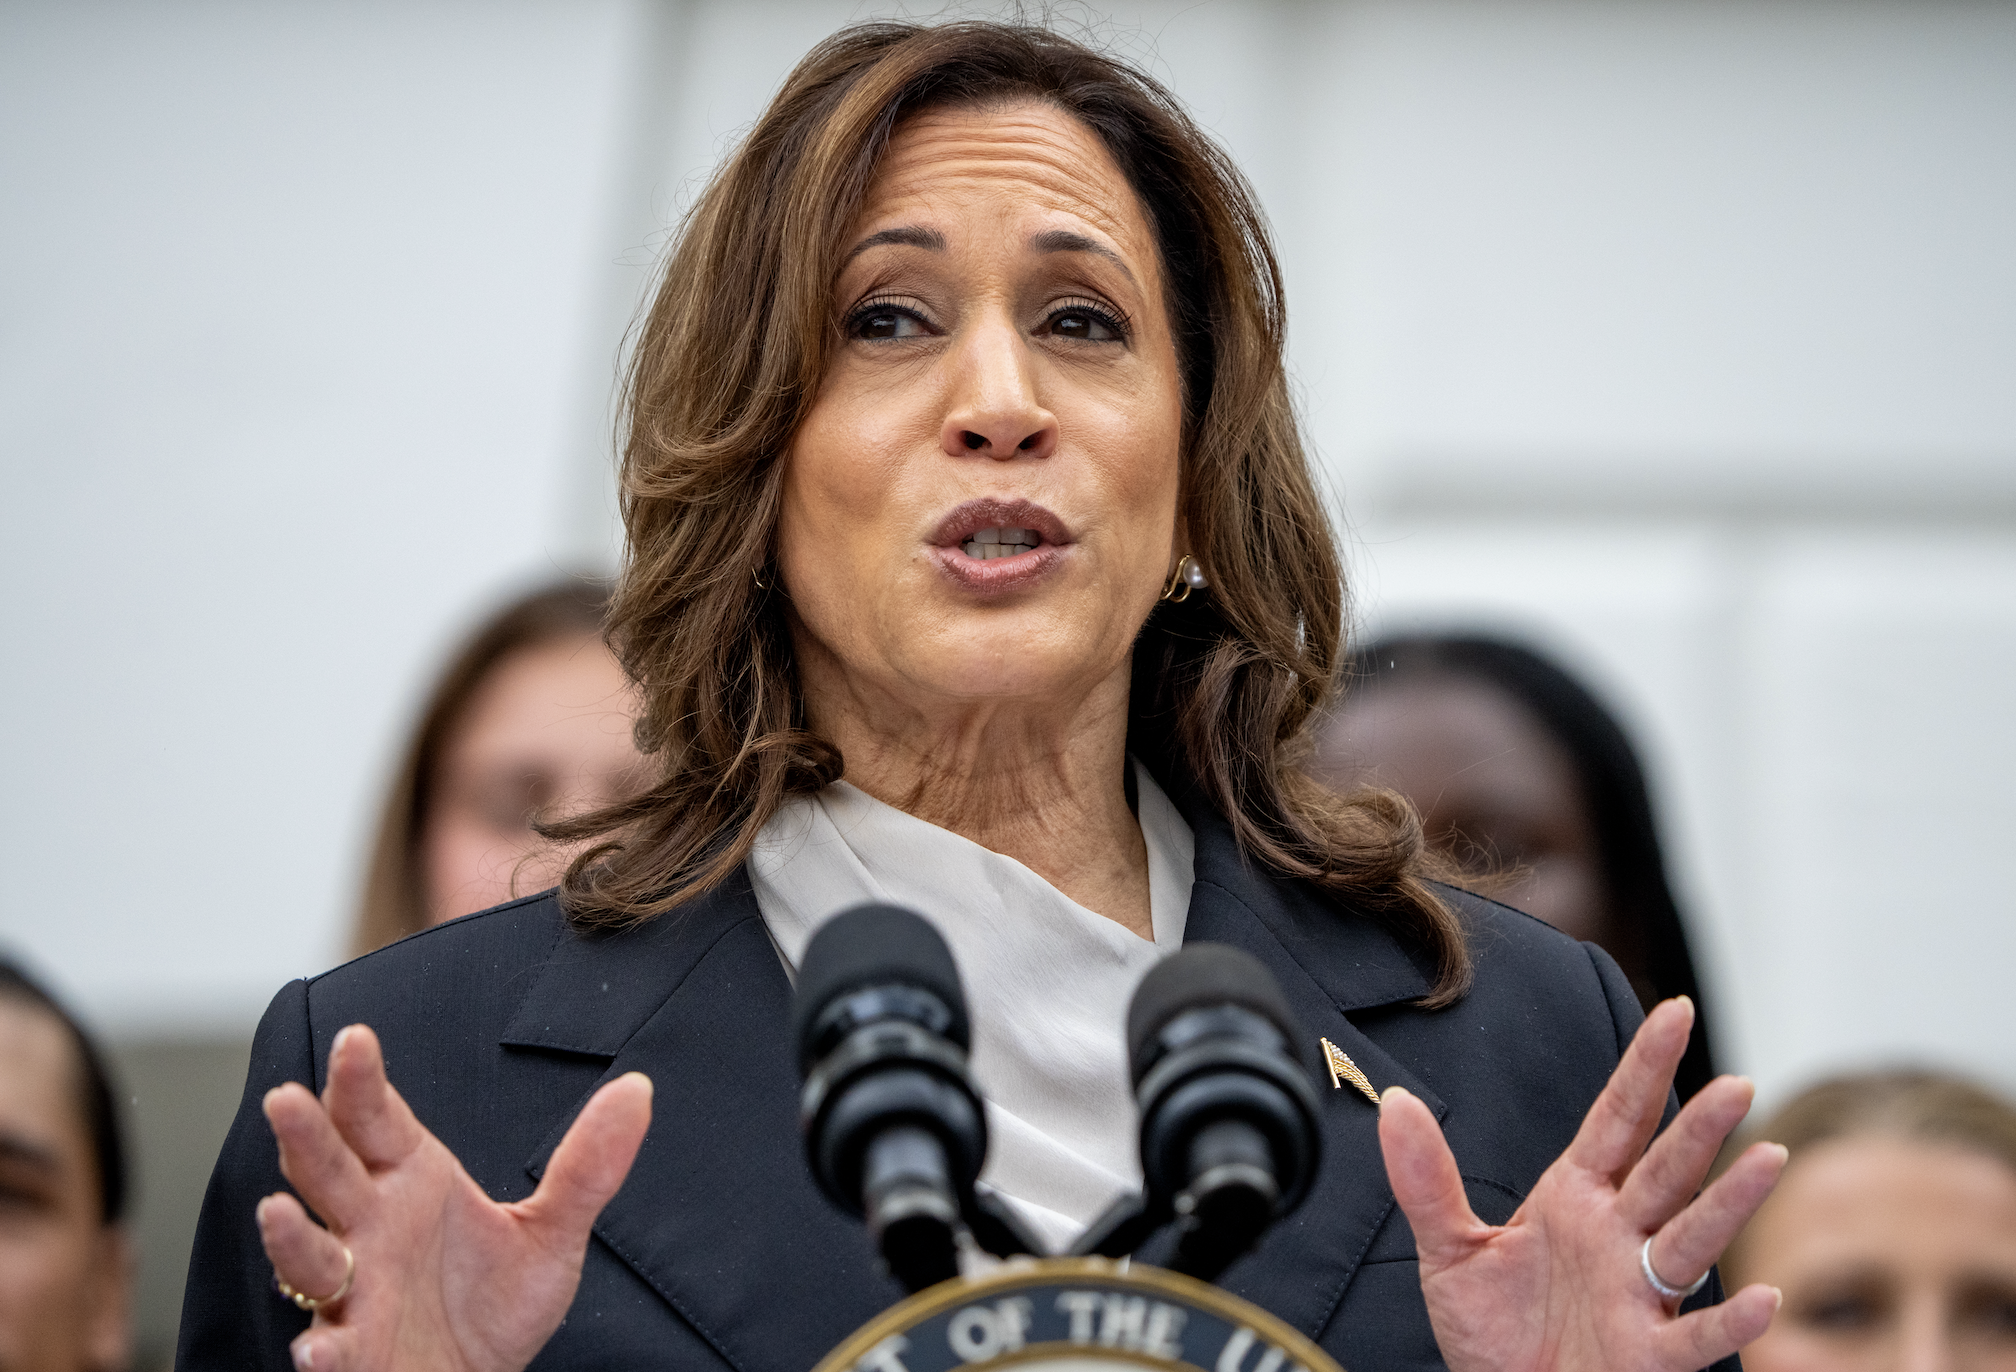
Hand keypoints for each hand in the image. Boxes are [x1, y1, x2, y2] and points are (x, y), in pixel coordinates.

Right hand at [256, 1024, 651, 1371]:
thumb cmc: (495, 1306)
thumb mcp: (552, 1232)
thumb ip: (587, 1166)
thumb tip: (638, 1091)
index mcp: (410, 1181)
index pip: (377, 1118)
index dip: (361, 1080)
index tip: (357, 1039)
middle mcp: (369, 1228)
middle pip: (327, 1171)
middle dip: (305, 1136)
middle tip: (287, 1099)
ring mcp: (354, 1289)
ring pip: (308, 1254)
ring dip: (288, 1236)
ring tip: (275, 1211)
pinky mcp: (355, 1353)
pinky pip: (331, 1347)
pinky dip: (322, 1349)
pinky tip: (319, 1349)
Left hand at [1379, 998, 1787, 1371]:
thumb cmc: (1492, 1329)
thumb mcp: (1448, 1249)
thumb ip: (1425, 1178)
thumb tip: (1395, 1104)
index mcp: (1577, 1197)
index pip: (1619, 1119)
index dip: (1645, 1066)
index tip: (1676, 1011)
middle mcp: (1619, 1235)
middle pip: (1666, 1170)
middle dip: (1701, 1127)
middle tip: (1736, 1083)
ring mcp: (1639, 1293)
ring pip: (1693, 1239)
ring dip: (1730, 1202)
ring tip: (1769, 1158)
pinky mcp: (1648, 1355)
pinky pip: (1694, 1337)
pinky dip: (1729, 1322)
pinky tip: (1763, 1300)